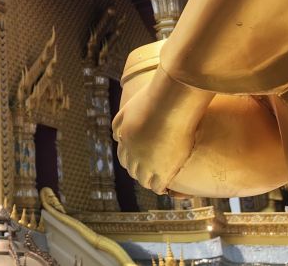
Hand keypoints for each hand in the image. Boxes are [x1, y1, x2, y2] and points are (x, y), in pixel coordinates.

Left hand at [112, 67, 212, 193]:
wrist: (172, 102)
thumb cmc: (157, 98)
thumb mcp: (131, 107)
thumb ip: (121, 121)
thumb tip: (115, 134)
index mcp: (125, 136)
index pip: (124, 155)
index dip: (130, 159)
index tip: (138, 161)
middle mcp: (132, 151)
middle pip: (132, 168)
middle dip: (138, 171)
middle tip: (146, 175)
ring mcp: (147, 162)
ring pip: (143, 178)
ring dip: (148, 181)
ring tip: (155, 183)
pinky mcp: (162, 169)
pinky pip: (157, 185)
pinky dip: (159, 187)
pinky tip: (165, 188)